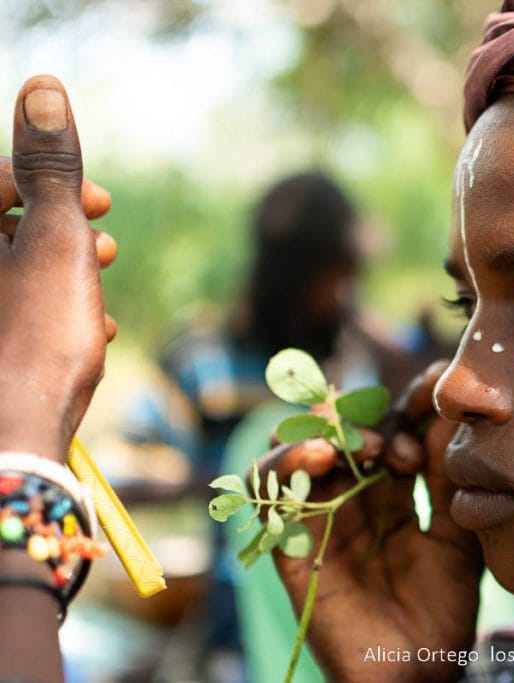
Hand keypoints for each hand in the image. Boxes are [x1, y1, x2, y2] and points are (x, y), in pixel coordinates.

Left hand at [0, 75, 115, 462]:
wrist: (14, 446)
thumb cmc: (35, 342)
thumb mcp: (55, 242)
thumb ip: (51, 166)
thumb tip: (41, 87)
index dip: (52, 182)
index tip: (99, 206)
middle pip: (6, 226)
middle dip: (61, 233)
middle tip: (100, 251)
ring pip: (15, 272)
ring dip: (63, 275)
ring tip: (96, 300)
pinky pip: (14, 315)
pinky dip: (51, 315)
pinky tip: (85, 337)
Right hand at [265, 361, 483, 682]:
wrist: (417, 674)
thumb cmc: (442, 612)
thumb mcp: (458, 536)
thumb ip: (449, 480)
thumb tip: (452, 418)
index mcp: (393, 497)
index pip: (388, 433)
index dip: (405, 413)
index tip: (432, 410)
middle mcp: (352, 502)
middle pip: (341, 435)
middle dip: (367, 424)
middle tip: (397, 445)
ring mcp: (319, 522)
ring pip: (295, 453)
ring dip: (322, 433)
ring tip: (356, 444)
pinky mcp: (290, 548)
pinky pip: (268, 498)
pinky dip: (282, 463)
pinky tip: (319, 454)